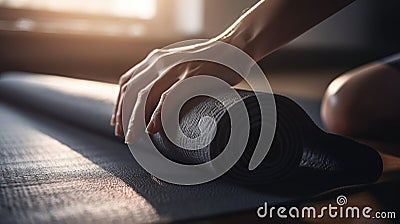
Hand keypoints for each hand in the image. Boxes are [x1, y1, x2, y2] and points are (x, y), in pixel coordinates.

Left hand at [111, 39, 247, 143]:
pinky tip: (153, 128)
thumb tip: (156, 102)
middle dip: (123, 115)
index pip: (128, 82)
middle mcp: (160, 62)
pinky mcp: (191, 76)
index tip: (117, 122)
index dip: (119, 104)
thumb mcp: (180, 63)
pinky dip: (158, 114)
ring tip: (132, 137)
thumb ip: (166, 77)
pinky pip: (169, 97)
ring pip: (145, 96)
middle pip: (132, 91)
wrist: (236, 47)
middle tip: (122, 135)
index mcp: (156, 59)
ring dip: (135, 119)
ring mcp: (176, 68)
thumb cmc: (209, 61)